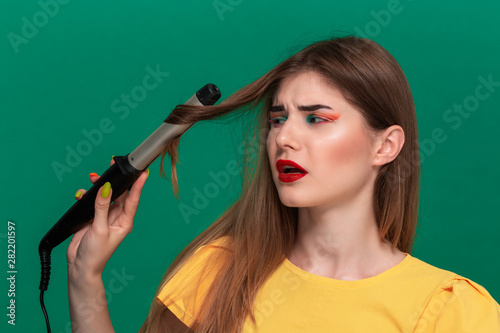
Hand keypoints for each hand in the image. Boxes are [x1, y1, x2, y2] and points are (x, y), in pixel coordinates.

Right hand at [66, 158, 147, 280]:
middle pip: (118, 194)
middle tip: (111, 166)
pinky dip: (86, 197)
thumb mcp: (99, 229)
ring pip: (104, 196)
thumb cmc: (96, 254)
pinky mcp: (93, 218)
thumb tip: (106, 188)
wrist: (81, 267)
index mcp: (125, 221)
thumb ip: (102, 207)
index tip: (143, 172)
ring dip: (98, 187)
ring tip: (92, 178)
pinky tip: (81, 195)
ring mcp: (104, 217)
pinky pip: (91, 203)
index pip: (133, 199)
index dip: (138, 185)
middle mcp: (117, 217)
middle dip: (115, 181)